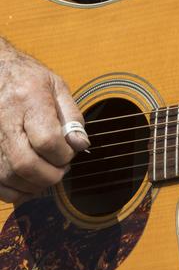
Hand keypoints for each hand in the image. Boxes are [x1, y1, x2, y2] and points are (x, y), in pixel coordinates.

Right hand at [0, 39, 88, 204]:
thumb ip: (72, 117)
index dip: (63, 154)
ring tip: (47, 173)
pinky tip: (28, 181)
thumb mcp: (57, 87)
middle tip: (61, 169)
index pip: (47, 139)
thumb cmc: (28, 79)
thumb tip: (80, 145)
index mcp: (29, 99)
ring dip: (33, 184)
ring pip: (8, 176)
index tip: (70, 152)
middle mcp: (6, 119)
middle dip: (49, 174)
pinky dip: (14, 190)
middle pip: (25, 163)